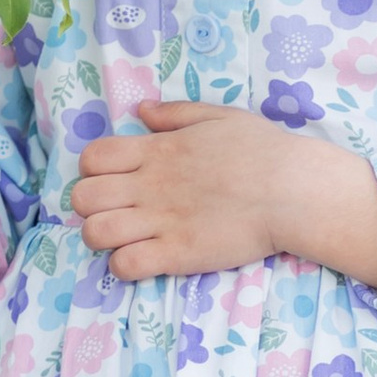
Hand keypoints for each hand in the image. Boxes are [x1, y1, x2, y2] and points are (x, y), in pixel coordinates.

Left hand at [69, 100, 376, 287]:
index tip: (115, 179)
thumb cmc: (263, 150)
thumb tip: (141, 111)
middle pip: (82, 197)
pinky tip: (143, 258)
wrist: (294, 191)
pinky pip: (124, 265)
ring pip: (94, 233)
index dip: (93, 170)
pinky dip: (125, 265)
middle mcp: (150, 185)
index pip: (92, 157)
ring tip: (126, 238)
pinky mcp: (177, 254)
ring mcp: (161, 221)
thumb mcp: (219, 116)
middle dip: (91, 206)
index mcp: (157, 149)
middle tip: (117, 211)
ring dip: (103, 237)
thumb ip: (175, 113)